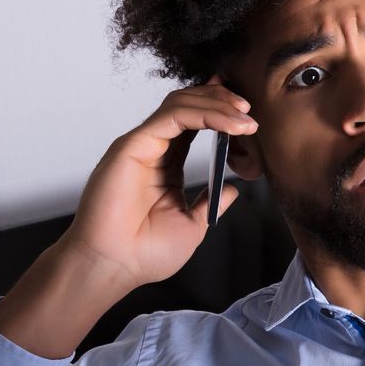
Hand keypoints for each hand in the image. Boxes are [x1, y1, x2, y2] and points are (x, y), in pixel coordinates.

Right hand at [58, 79, 257, 290]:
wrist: (115, 266)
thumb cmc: (144, 252)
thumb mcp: (192, 224)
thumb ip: (210, 202)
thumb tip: (231, 190)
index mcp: (165, 164)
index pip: (193, 124)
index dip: (220, 114)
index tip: (249, 121)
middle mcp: (152, 148)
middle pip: (187, 105)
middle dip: (221, 100)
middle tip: (249, 108)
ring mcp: (141, 144)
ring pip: (180, 103)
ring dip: (216, 103)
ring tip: (244, 115)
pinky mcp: (132, 145)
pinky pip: (173, 116)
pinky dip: (204, 114)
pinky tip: (229, 125)